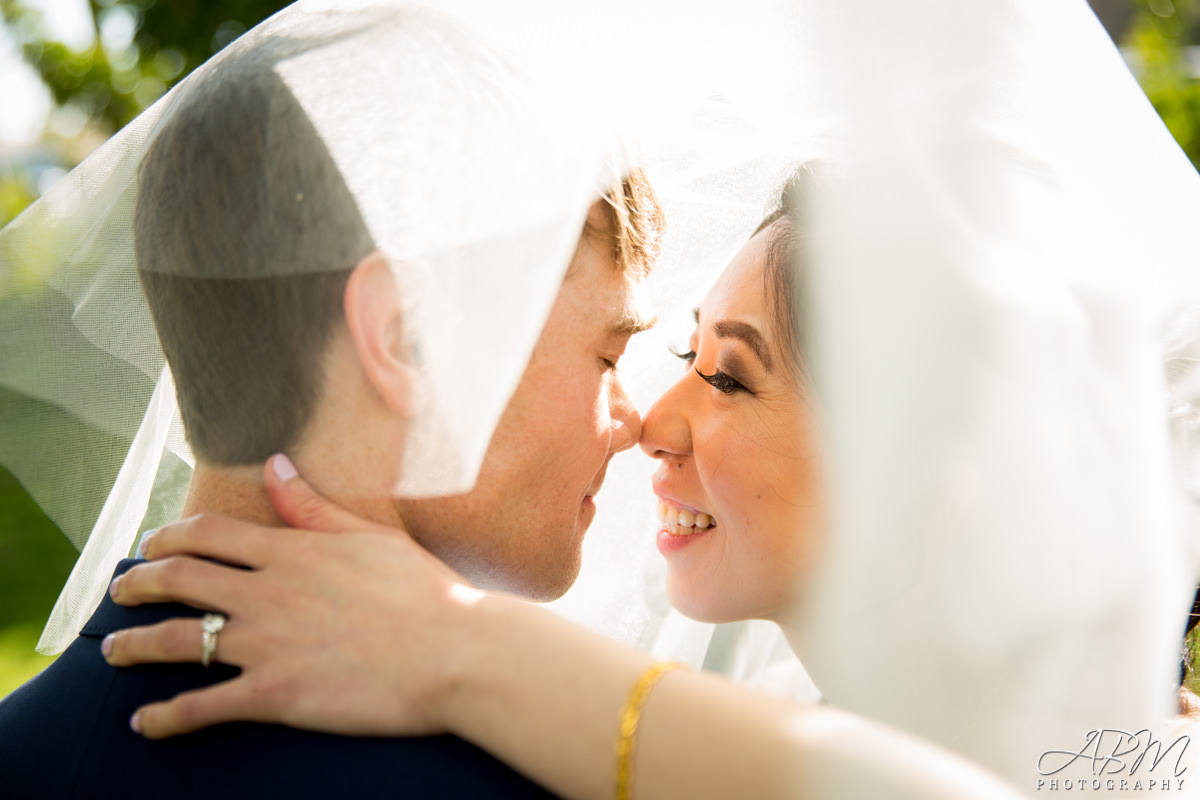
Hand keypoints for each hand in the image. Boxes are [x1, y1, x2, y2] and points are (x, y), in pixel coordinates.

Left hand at [105, 454, 481, 738]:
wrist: (456, 652)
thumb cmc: (425, 592)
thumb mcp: (371, 536)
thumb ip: (314, 507)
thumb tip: (276, 467)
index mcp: (291, 552)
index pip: (208, 535)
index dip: (167, 538)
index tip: (150, 546)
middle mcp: (267, 593)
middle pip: (178, 580)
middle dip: (137, 584)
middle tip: (120, 592)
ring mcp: (267, 644)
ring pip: (177, 640)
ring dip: (134, 645)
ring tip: (114, 650)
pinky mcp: (275, 695)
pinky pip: (203, 707)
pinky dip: (166, 717)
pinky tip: (146, 722)